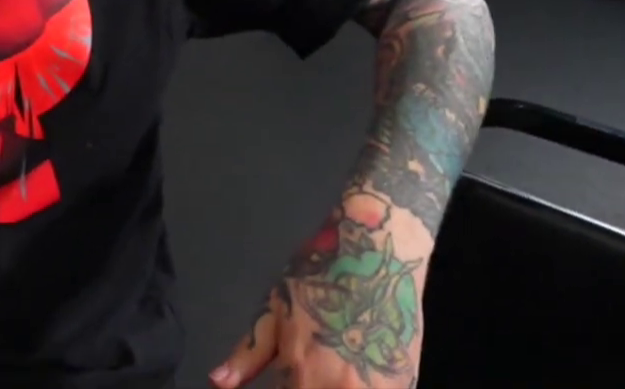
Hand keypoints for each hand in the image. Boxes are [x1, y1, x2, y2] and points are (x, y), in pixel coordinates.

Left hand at [212, 193, 427, 387]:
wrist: (377, 250)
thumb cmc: (318, 273)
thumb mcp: (274, 309)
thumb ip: (250, 354)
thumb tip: (219, 382)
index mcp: (303, 375)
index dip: (288, 388)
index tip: (288, 380)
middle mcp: (342, 387)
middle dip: (308, 388)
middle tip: (303, 375)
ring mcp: (379, 386)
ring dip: (331, 388)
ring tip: (330, 372)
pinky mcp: (405, 379)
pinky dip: (362, 387)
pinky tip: (357, 375)